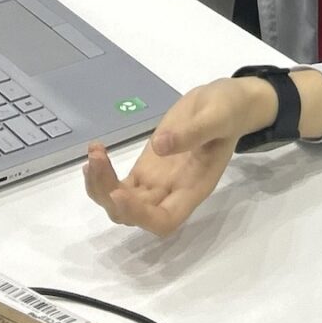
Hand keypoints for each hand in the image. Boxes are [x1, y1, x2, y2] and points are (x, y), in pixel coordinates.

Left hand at [82, 76, 275, 236]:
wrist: (225, 102)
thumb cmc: (228, 109)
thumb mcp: (218, 116)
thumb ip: (193, 132)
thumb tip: (160, 147)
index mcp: (194, 187)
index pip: (165, 220)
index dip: (140, 215)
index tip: (119, 192)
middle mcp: (173, 193)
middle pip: (136, 215)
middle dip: (110, 195)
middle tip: (96, 158)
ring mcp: (158, 183)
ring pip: (122, 202)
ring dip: (102, 186)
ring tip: (93, 153)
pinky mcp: (147, 169)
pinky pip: (120, 184)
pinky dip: (103, 175)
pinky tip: (94, 154)